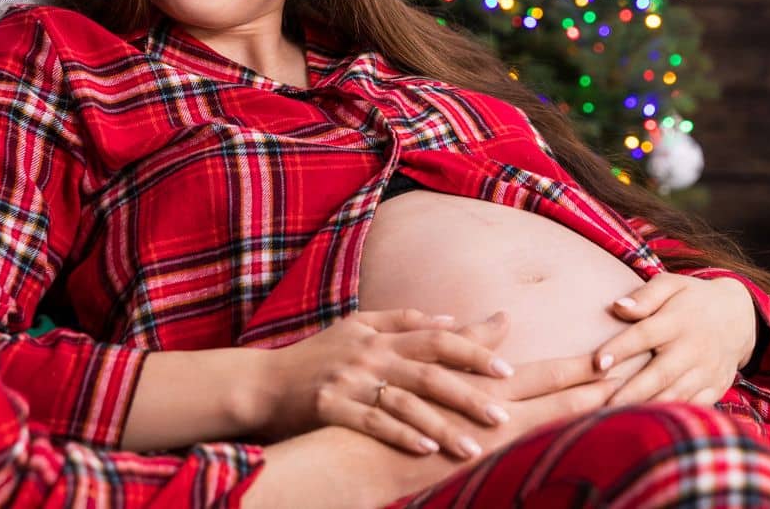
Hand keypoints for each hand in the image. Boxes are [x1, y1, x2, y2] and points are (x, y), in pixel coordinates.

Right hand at [255, 309, 516, 458]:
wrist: (261, 383)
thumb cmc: (315, 356)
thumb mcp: (356, 327)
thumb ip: (401, 321)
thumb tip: (449, 318)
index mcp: (381, 335)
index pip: (438, 338)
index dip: (474, 350)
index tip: (508, 369)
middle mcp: (371, 355)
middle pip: (430, 372)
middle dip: (469, 393)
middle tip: (503, 414)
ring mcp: (351, 381)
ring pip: (406, 403)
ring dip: (442, 426)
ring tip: (473, 447)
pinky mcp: (331, 407)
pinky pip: (372, 423)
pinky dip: (401, 436)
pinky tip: (426, 450)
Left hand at [591, 273, 756, 406]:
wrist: (739, 317)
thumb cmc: (691, 300)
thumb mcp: (672, 285)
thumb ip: (645, 296)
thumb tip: (617, 307)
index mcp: (678, 320)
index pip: (644, 335)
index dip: (620, 348)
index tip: (597, 362)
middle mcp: (693, 348)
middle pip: (659, 374)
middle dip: (630, 392)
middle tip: (601, 406)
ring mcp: (706, 371)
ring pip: (675, 395)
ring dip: (647, 409)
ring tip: (616, 420)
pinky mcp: (715, 388)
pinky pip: (693, 407)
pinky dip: (671, 416)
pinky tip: (648, 425)